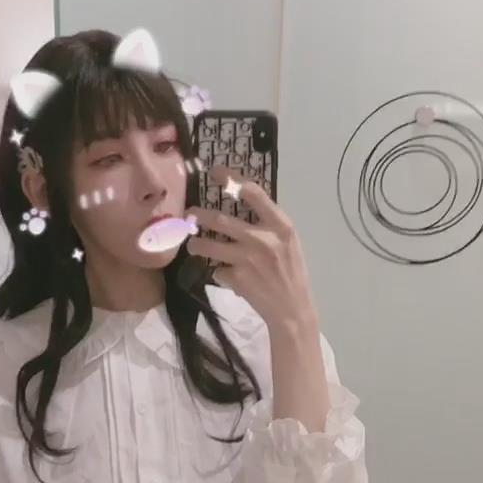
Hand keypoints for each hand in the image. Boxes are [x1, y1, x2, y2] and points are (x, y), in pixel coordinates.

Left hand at [185, 165, 317, 331]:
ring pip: (208, 245)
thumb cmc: (292, 272)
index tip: (215, 172)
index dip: (230, 179)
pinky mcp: (235, 278)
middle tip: (190, 213)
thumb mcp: (289, 242)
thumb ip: (269, 224)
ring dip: (196, 243)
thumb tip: (242, 203)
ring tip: (193, 243)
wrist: (292, 309)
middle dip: (199, 215)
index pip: (253, 192)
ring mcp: (247, 259)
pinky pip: (217, 269)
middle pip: (220, 219)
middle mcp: (262, 239)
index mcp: (280, 225)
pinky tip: (224, 275)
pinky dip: (218, 271)